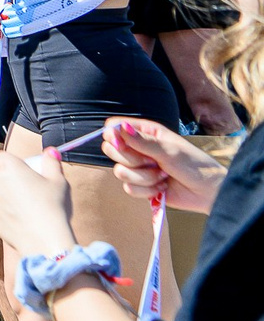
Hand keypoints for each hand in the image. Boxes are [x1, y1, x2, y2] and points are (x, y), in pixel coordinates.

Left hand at [0, 147, 78, 254]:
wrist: (44, 239)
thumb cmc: (53, 206)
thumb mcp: (58, 180)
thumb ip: (51, 162)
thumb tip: (50, 151)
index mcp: (8, 166)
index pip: (2, 156)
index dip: (14, 163)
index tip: (25, 172)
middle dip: (8, 179)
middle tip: (28, 190)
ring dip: (4, 195)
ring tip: (26, 206)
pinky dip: (4, 212)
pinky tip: (21, 218)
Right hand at [104, 118, 224, 213]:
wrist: (209, 192)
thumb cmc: (195, 166)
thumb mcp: (169, 151)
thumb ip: (142, 141)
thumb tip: (119, 127)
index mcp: (146, 133)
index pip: (115, 127)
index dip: (113, 135)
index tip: (123, 144)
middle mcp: (139, 148)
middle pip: (112, 150)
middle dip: (131, 160)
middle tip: (152, 161)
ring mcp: (139, 168)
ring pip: (120, 172)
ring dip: (144, 177)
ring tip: (163, 176)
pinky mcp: (141, 186)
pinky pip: (129, 189)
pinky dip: (147, 190)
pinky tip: (162, 187)